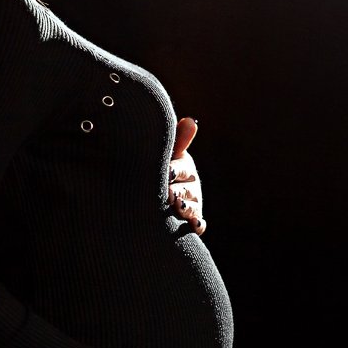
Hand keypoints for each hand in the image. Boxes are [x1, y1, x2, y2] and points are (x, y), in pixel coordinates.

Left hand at [169, 117, 205, 234]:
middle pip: (187, 190)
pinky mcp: (192, 219)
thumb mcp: (167, 154)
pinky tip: (195, 227)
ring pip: (192, 207)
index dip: (175, 171)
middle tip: (170, 195)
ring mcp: (192, 204)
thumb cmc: (158, 168)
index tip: (167, 172)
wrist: (148, 190)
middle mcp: (191, 186)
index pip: (181, 169)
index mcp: (183, 168)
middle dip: (179, 192)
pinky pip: (199, 224)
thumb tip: (191, 120)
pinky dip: (198, 225)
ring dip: (187, 208)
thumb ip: (178, 140)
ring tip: (178, 208)